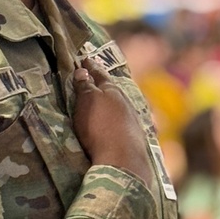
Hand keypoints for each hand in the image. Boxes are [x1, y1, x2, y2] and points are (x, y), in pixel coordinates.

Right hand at [72, 62, 153, 189]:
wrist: (123, 159)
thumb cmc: (100, 127)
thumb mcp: (87, 103)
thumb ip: (85, 87)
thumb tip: (84, 70)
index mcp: (112, 90)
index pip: (99, 74)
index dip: (91, 67)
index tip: (85, 59)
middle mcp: (125, 101)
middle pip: (112, 88)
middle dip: (104, 82)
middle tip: (96, 76)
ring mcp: (133, 119)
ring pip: (121, 103)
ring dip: (113, 99)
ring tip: (105, 98)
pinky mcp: (136, 135)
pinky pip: (126, 118)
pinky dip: (119, 115)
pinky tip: (118, 119)